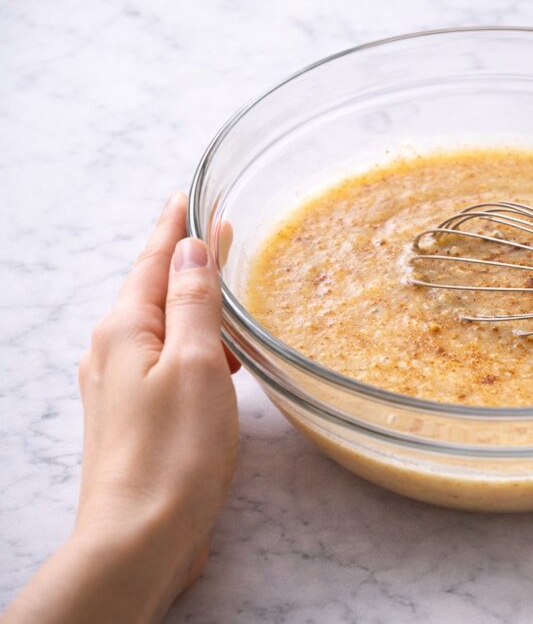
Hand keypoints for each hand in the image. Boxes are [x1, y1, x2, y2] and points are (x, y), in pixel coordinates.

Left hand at [4, 193, 239, 622]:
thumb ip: (193, 301)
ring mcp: (121, 385)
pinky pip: (167, 358)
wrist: (141, 533)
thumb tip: (191, 246)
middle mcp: (114, 350)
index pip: (153, 259)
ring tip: (223, 284)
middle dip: (183, 258)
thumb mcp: (193, 363)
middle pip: (152, 287)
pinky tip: (221, 354)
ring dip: (192, 300)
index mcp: (125, 328)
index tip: (189, 193)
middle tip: (215, 230)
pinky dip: (195, 342)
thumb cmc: (173, 450)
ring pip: (161, 324)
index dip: (174, 226)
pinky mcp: (137, 415)